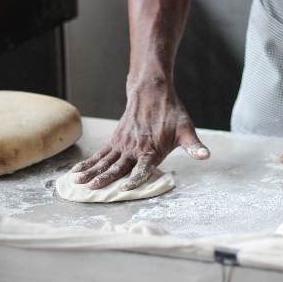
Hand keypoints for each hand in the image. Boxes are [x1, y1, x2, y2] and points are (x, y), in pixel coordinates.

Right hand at [71, 80, 209, 189]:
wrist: (152, 92)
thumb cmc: (172, 113)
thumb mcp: (186, 129)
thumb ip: (194, 146)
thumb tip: (206, 156)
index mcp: (152, 150)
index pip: (142, 168)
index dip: (135, 178)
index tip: (124, 188)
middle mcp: (135, 148)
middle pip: (118, 166)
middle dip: (105, 179)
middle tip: (92, 189)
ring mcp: (123, 144)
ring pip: (105, 161)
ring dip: (91, 172)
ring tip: (77, 183)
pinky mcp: (115, 140)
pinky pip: (100, 154)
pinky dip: (88, 163)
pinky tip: (77, 172)